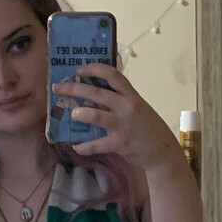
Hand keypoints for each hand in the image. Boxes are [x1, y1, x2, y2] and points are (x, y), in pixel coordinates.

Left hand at [53, 64, 182, 173]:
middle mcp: (127, 107)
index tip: (79, 69)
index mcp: (132, 96)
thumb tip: (94, 95)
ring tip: (72, 115)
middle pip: (97, 93)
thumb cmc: (148, 127)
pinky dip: (84, 147)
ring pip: (96, 115)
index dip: (94, 69)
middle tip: (58, 87)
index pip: (113, 75)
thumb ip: (120, 100)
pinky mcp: (120, 143)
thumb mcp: (138, 107)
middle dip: (74, 88)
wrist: (162, 151)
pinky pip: (97, 144)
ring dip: (81, 114)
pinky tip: (76, 147)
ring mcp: (123, 125)